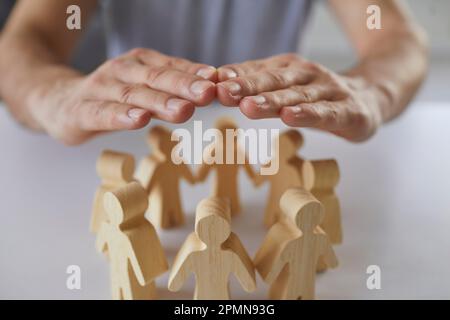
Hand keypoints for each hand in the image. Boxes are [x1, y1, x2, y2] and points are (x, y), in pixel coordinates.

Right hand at [30, 48, 216, 144]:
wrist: (60, 101)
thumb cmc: (112, 96)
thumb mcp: (144, 87)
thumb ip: (173, 88)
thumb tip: (211, 87)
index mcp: (140, 63)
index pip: (171, 67)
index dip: (194, 74)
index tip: (218, 81)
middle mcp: (122, 70)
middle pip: (156, 78)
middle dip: (184, 86)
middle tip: (208, 94)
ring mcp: (100, 89)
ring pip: (133, 94)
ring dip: (160, 102)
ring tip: (183, 110)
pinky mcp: (82, 110)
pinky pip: (104, 113)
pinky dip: (122, 116)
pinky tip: (140, 120)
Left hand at [216, 54, 383, 141]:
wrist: (370, 96)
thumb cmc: (319, 95)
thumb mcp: (287, 86)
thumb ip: (257, 85)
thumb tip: (217, 83)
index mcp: (289, 69)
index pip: (258, 71)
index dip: (234, 77)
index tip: (210, 83)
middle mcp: (307, 75)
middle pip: (273, 81)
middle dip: (246, 87)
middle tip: (222, 93)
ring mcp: (328, 91)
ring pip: (297, 96)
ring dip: (272, 101)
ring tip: (249, 107)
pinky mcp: (348, 110)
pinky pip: (326, 113)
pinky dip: (308, 115)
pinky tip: (290, 118)